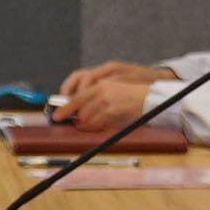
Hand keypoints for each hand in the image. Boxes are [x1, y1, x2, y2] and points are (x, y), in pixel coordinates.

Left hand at [46, 59, 166, 127]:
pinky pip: (96, 122)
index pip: (77, 94)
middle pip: (78, 105)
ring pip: (86, 116)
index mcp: (102, 82)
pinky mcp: (113, 109)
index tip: (57, 116)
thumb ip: (97, 99)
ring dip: (85, 123)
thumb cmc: (133, 98)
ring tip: (89, 124)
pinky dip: (95, 126)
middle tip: (69, 122)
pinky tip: (100, 125)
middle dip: (73, 115)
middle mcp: (103, 88)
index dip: (65, 106)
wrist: (152, 98)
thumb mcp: (113, 92)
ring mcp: (107, 99)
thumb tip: (81, 116)